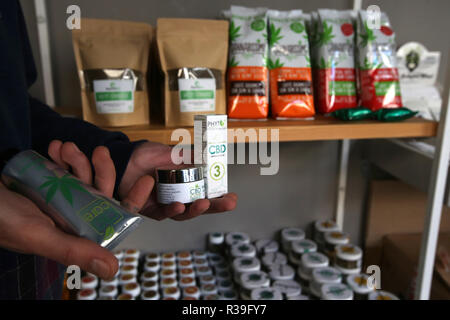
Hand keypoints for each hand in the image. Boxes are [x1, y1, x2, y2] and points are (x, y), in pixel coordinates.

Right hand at [0, 141, 151, 279]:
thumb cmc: (0, 219)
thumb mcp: (38, 235)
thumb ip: (73, 250)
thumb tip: (112, 270)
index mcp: (74, 234)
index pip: (112, 220)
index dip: (131, 202)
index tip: (147, 180)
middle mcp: (70, 217)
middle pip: (101, 192)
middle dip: (101, 170)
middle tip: (97, 151)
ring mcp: (59, 199)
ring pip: (83, 177)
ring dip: (78, 160)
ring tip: (62, 147)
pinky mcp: (47, 184)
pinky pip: (64, 168)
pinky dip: (63, 156)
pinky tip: (54, 147)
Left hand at [119, 141, 236, 220]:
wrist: (125, 158)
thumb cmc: (148, 156)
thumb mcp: (174, 153)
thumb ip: (191, 156)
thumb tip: (210, 154)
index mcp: (187, 186)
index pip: (207, 195)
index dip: (220, 198)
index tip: (233, 197)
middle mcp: (178, 198)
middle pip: (200, 208)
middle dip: (215, 207)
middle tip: (228, 203)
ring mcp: (165, 205)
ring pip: (183, 214)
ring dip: (195, 210)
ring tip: (204, 203)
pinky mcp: (149, 210)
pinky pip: (161, 213)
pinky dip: (170, 210)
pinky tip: (178, 205)